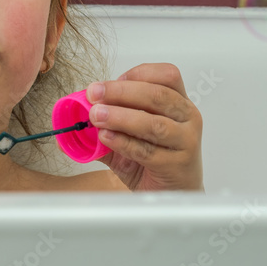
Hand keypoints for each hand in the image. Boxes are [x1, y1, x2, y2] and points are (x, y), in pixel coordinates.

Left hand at [86, 62, 203, 191]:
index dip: (138, 74)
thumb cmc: (155, 157)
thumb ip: (111, 118)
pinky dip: (123, 142)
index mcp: (179, 101)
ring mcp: (186, 141)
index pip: (167, 75)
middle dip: (121, 92)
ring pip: (154, 124)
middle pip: (157, 95)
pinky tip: (106, 137)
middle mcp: (187, 117)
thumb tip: (79, 109)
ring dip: (120, 117)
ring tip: (96, 116)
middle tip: (94, 94)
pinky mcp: (178, 164)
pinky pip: (147, 151)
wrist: (172, 191)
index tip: (112, 81)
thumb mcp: (133, 132)